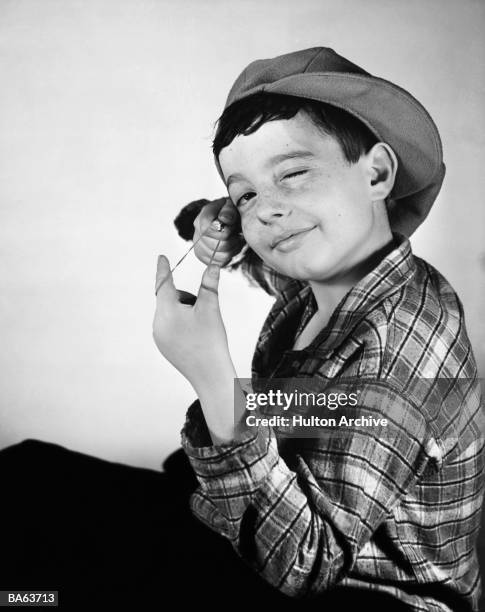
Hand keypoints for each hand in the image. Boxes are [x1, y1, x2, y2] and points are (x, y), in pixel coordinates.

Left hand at [152, 255, 231, 389]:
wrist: (210, 376)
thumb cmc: (211, 341)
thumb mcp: (210, 308)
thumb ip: (209, 285)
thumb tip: (212, 265)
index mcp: (166, 312)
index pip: (164, 284)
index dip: (164, 269)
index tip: (161, 258)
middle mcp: (157, 324)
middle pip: (171, 299)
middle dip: (187, 299)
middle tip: (203, 314)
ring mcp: (159, 337)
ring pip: (171, 312)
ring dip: (185, 312)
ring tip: (201, 328)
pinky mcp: (163, 346)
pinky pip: (170, 326)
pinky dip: (182, 324)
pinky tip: (195, 337)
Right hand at [193, 198, 244, 266]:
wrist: (225, 220)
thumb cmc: (228, 213)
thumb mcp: (231, 206)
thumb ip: (229, 210)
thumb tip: (224, 219)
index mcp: (201, 218)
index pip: (207, 230)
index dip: (224, 232)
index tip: (233, 228)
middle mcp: (197, 233)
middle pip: (216, 246)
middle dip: (232, 241)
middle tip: (237, 235)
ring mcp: (198, 247)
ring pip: (220, 256)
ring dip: (233, 249)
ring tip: (236, 240)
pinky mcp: (203, 257)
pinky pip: (220, 263)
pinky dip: (230, 256)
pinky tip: (231, 247)